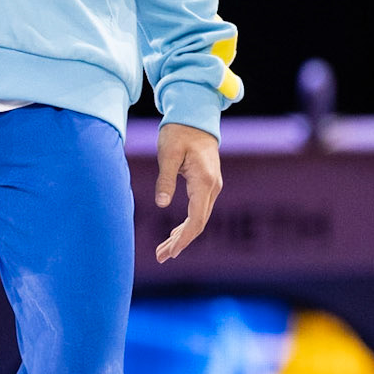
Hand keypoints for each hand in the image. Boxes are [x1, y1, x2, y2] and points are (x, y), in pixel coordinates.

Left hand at [154, 122, 221, 263]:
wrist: (195, 116)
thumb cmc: (178, 132)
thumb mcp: (167, 154)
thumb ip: (165, 179)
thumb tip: (162, 204)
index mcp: (204, 180)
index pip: (196, 219)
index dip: (184, 238)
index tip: (171, 252)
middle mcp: (212, 186)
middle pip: (199, 223)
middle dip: (180, 242)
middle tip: (160, 257)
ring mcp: (212, 186)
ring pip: (199, 218)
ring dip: (182, 236)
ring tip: (163, 251)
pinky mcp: (207, 185)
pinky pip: (199, 210)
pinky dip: (187, 225)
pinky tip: (174, 235)